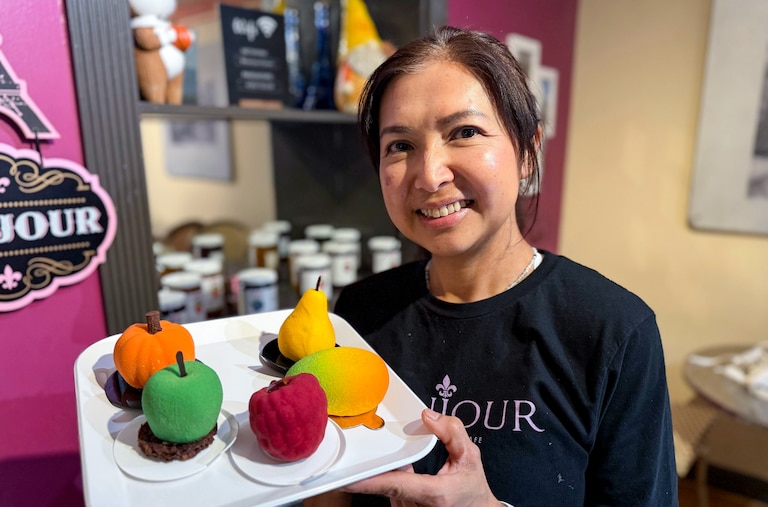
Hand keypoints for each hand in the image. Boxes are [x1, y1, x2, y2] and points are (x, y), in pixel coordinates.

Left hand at [341, 409, 499, 506]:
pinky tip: (400, 472)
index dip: (371, 482)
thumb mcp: (470, 457)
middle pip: (386, 486)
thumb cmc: (471, 487)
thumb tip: (428, 415)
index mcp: (434, 493)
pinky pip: (390, 493)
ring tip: (397, 464)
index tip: (348, 478)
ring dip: (386, 475)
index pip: (397, 485)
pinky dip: (391, 481)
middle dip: (375, 470)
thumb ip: (452, 432)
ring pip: (386, 490)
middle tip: (362, 456)